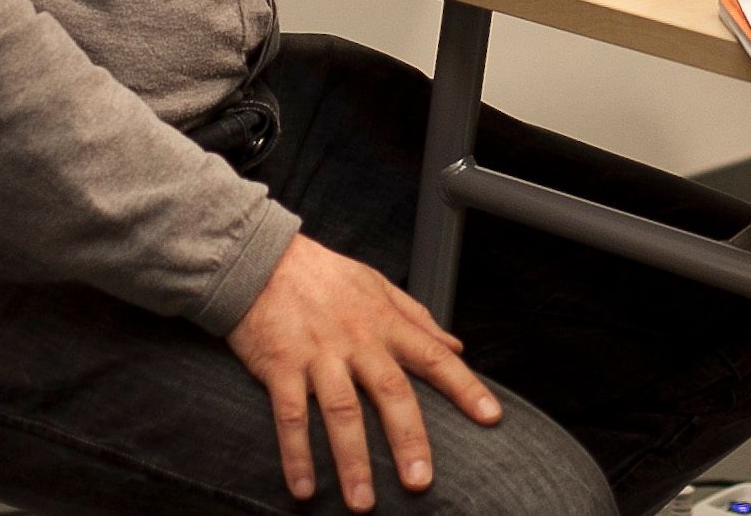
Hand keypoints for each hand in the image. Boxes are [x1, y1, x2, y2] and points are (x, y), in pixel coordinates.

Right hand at [226, 233, 500, 507]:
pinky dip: (296, 454)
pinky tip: (303, 488)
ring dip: (352, 461)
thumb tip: (456, 346)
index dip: (464, 387)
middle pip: (390, 392)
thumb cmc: (324, 275)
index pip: (433, 356)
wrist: (260, 258)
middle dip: (408, 439)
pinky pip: (291, 416)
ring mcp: (318, 354)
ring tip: (362, 503)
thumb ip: (417, 318)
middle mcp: (356, 340)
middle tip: (420, 482)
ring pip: (341, 412)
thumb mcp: (377, 286)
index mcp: (384, 322)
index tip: (491, 417)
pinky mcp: (280, 365)